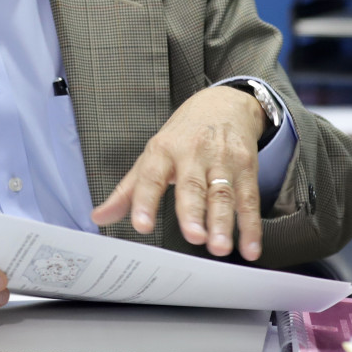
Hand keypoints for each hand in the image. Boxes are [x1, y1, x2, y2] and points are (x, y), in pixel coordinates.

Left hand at [90, 86, 264, 259]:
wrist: (223, 103)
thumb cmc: (183, 136)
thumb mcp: (152, 156)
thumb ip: (127, 191)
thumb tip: (99, 217)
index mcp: (163, 151)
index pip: (151, 177)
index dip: (145, 201)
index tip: (141, 225)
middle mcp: (193, 154)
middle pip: (192, 186)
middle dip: (193, 213)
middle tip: (194, 237)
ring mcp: (222, 160)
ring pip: (222, 194)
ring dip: (223, 223)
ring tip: (219, 247)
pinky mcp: (247, 167)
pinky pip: (249, 199)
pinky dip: (251, 226)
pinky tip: (251, 247)